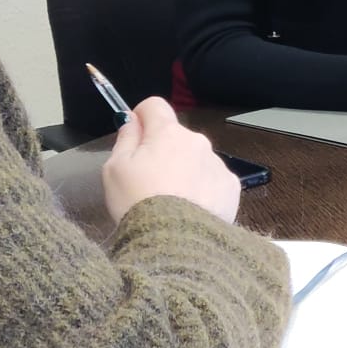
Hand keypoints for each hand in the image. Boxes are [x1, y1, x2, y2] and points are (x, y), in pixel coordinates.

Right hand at [102, 97, 241, 223]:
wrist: (175, 241)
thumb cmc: (138, 202)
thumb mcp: (115, 169)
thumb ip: (125, 139)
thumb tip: (132, 121)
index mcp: (168, 133)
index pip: (155, 106)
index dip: (142, 118)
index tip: (135, 135)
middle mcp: (197, 142)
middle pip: (176, 136)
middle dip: (163, 150)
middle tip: (148, 180)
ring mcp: (218, 164)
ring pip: (196, 159)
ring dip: (184, 170)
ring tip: (171, 200)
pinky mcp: (231, 187)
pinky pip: (213, 180)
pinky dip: (202, 189)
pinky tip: (191, 209)